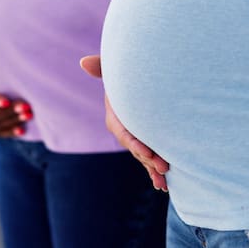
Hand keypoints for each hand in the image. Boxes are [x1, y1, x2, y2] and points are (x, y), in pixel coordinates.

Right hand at [80, 55, 168, 190]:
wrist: (140, 79)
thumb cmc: (127, 73)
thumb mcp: (115, 69)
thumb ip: (103, 67)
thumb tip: (84, 62)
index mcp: (116, 116)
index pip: (124, 132)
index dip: (134, 142)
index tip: (147, 151)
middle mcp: (125, 129)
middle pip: (136, 147)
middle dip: (148, 159)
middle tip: (164, 167)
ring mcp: (136, 136)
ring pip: (144, 156)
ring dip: (153, 169)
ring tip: (164, 183)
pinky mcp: (147, 141)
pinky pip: (150, 158)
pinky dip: (155, 171)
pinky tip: (164, 186)